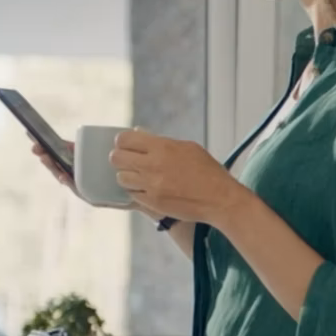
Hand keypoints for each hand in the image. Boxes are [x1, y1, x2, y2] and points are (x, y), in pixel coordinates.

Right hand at [31, 136, 150, 214]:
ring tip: (45, 158)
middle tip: (35, 146)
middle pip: (61, 162)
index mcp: (88, 159)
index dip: (52, 143)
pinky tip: (64, 177)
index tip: (36, 134)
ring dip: (54, 168)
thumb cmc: (138, 172)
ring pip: (65, 176)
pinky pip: (80, 190)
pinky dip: (71, 183)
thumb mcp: (134, 153)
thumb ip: (134, 141)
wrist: (149, 195)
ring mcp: (87, 185)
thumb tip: (136, 128)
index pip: (66, 149)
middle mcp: (85, 172)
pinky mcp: (93, 197)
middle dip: (46, 154)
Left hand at [110, 130, 250, 227]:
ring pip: (121, 178)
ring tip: (139, 177)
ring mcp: (151, 185)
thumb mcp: (187, 147)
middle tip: (128, 161)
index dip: (122, 142)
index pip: (124, 139)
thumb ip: (160, 141)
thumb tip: (138, 133)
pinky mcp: (152, 202)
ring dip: (127, 176)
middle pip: (116, 158)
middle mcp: (153, 165)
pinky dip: (136, 191)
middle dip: (119, 158)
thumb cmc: (206, 171)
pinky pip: (132, 194)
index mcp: (162, 147)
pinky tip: (147, 189)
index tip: (126, 145)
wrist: (219, 198)